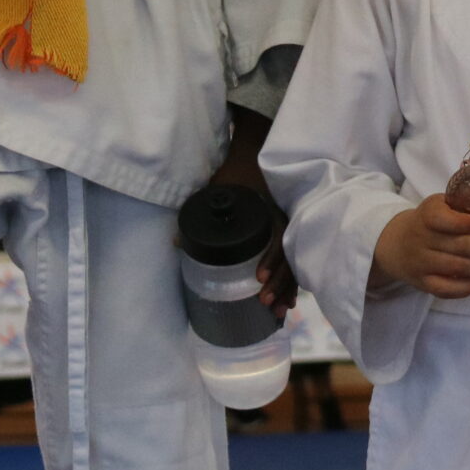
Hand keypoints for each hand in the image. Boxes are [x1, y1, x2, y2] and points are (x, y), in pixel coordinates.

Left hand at [210, 108, 296, 310]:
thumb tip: (174, 242)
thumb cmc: (236, 174)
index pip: (276, 237)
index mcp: (270, 210)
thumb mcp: (217, 188)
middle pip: (289, 256)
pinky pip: (293, 260)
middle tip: (266, 303)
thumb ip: (199, 210)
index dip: (270, 259)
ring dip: (288, 288)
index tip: (259, 278)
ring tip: (278, 313)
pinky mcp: (287, 235)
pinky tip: (288, 303)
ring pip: (294, 262)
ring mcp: (289, 228)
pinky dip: (291, 282)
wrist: (254, 156)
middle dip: (280, 283)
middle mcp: (284, 221)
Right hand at [369, 196, 469, 298]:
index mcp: (426, 216)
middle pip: (459, 247)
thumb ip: (461, 207)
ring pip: (458, 268)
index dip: (464, 223)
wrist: (396, 244)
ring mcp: (421, 264)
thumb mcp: (438, 205)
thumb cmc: (427, 222)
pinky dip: (469, 286)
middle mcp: (421, 240)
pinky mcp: (423, 283)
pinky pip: (449, 290)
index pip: (442, 219)